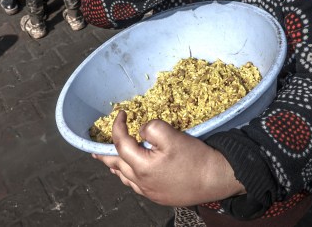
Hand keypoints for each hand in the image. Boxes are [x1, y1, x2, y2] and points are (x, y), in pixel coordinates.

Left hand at [92, 111, 242, 205]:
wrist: (217, 179)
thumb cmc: (195, 158)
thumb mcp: (172, 135)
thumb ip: (152, 128)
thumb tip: (141, 130)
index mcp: (141, 166)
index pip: (121, 143)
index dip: (117, 126)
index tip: (122, 114)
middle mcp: (141, 182)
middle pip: (116, 164)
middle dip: (104, 154)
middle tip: (94, 148)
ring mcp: (150, 192)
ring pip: (125, 178)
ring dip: (115, 166)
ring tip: (109, 161)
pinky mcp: (160, 196)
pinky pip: (136, 186)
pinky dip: (128, 177)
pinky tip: (130, 175)